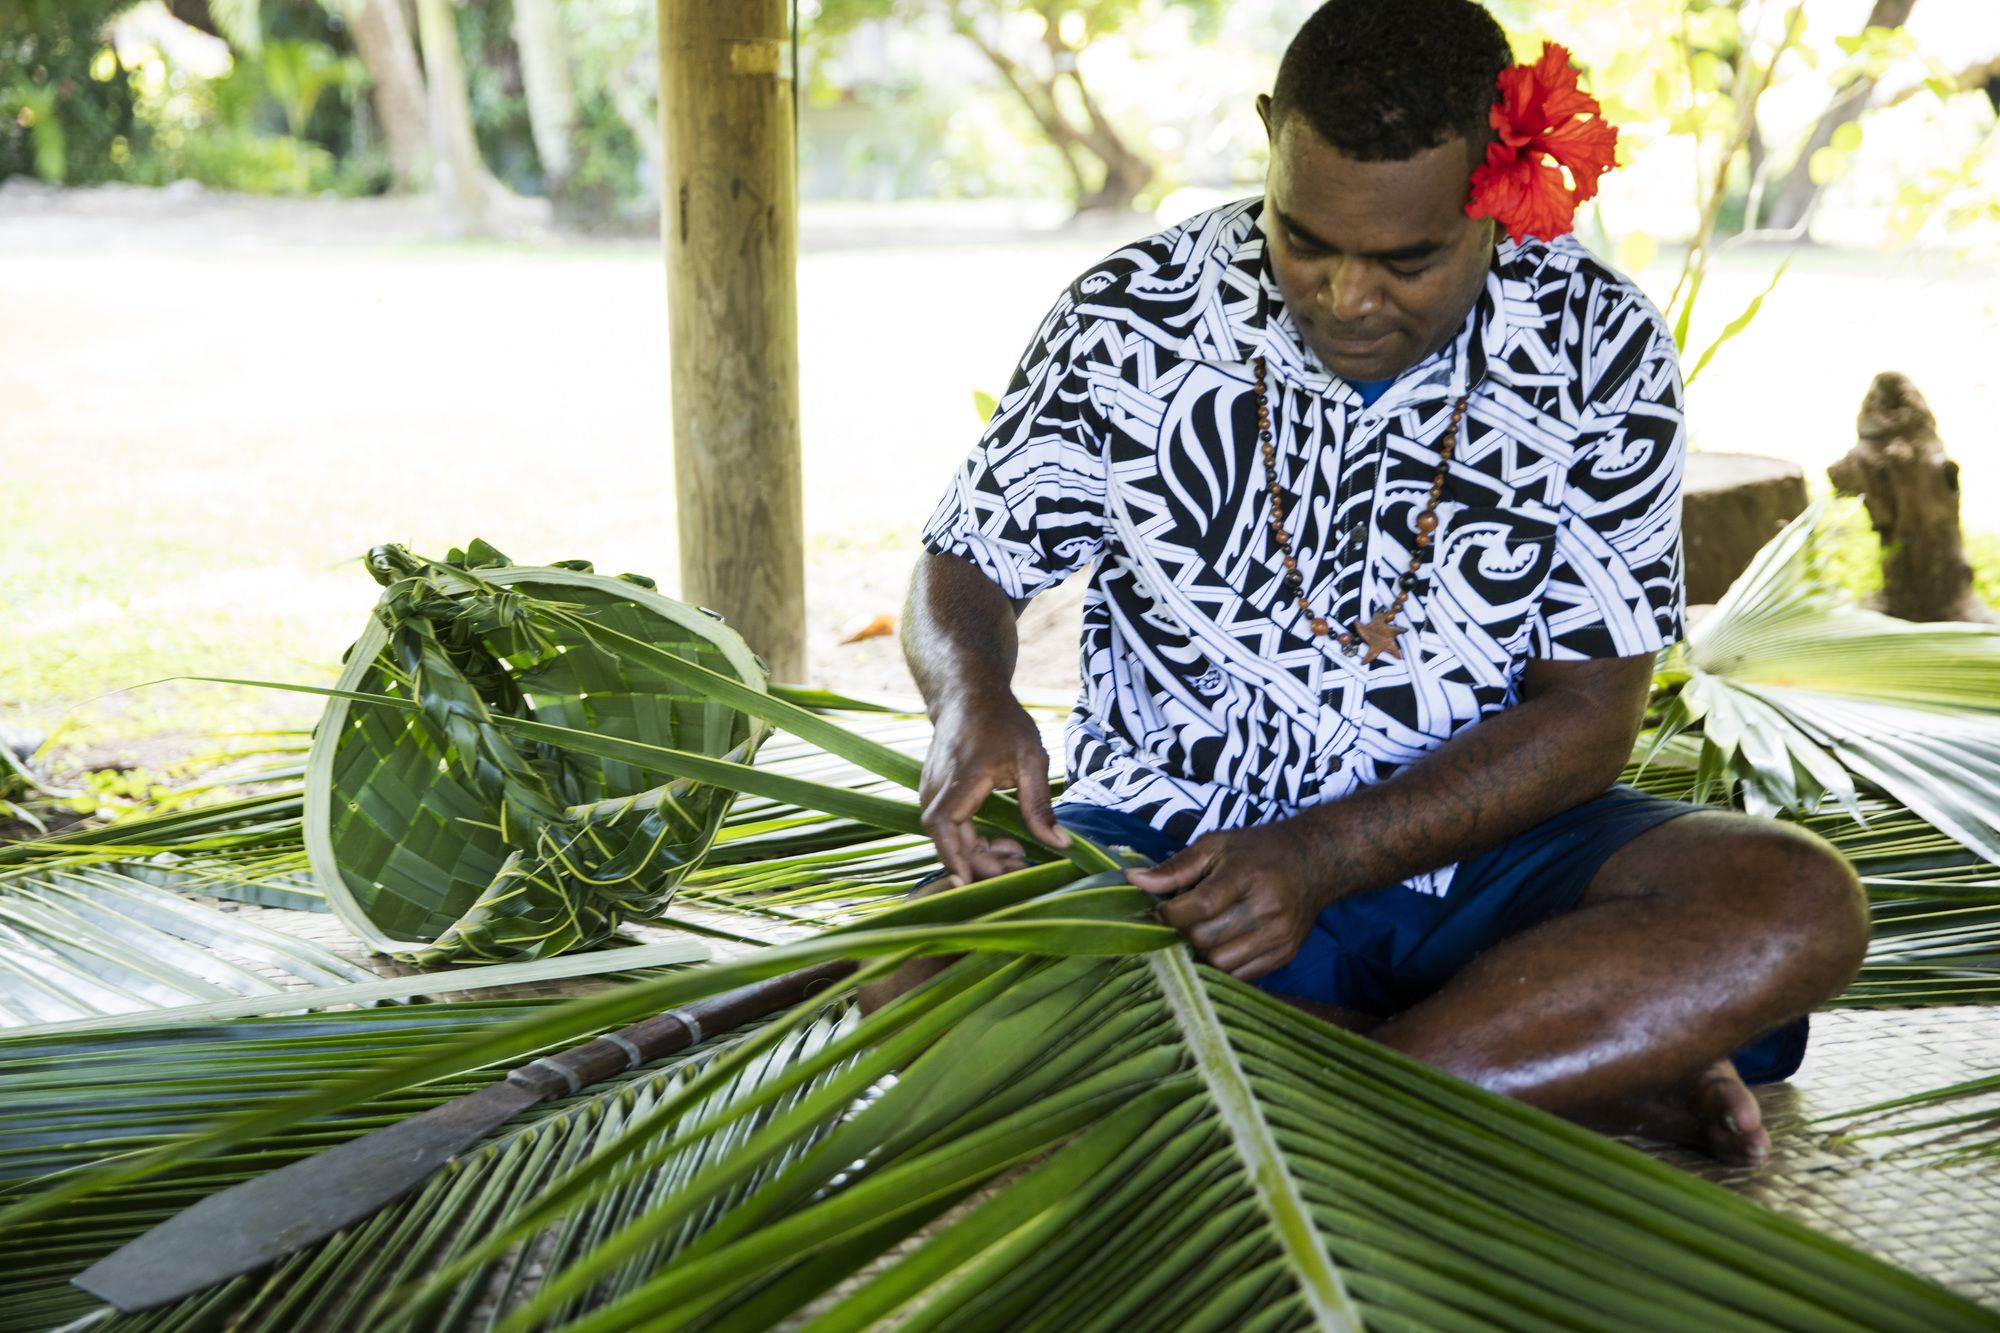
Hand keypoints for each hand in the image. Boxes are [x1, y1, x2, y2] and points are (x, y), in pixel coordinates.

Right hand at [919, 695, 1067, 883]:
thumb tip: (1060, 845)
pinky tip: (1002, 843)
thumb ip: (1040, 804)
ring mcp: (932, 790)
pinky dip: (973, 842)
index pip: (943, 824)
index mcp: (961, 776)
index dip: (952, 856)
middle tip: (1020, 868)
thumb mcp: (1031, 759)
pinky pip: (950, 828)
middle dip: (982, 863)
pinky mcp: (936, 794)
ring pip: (949, 837)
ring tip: (1017, 854)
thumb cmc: (1002, 722)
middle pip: (949, 839)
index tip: (969, 882)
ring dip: (979, 854)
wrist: (969, 695)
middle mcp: (938, 786)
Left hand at [1126, 824, 1322, 980]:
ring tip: (1205, 929)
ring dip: (1203, 951)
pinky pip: (1241, 975)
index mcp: (1246, 875)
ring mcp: (1279, 935)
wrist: (1313, 862)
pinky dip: (1224, 964)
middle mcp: (1267, 908)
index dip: (1171, 913)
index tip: (1160, 910)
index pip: (1200, 907)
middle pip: (1206, 939)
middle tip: (1186, 918)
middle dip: (1185, 932)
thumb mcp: (1214, 846)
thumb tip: (1132, 881)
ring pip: (1220, 963)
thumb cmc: (1256, 852)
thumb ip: (1174, 868)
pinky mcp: (1285, 954)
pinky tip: (1223, 943)